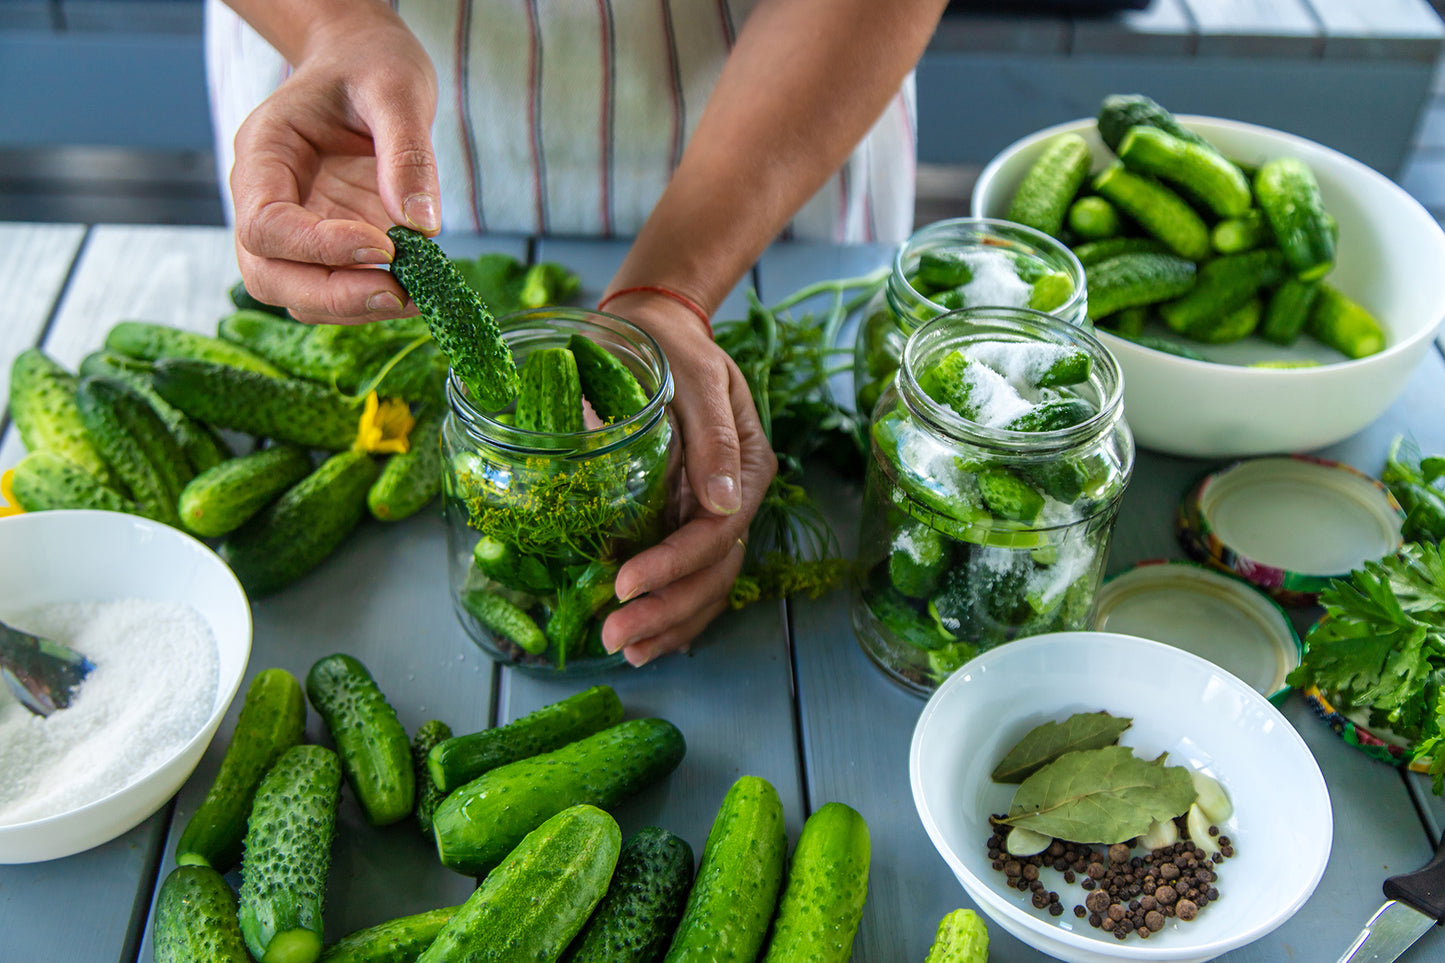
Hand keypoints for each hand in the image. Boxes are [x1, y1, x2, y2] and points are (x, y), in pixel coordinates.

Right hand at [228, 11, 439, 323]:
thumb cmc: (369, 66)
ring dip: (354, 308)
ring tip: (417, 295)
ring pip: (298, 295)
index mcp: (264, 154)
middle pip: (269, 275)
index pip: (266, 225)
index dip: (320, 248)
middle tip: (401, 294)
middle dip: (333, 295)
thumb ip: (407, 153)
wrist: (363, 64)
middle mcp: (265, 199)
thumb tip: (422, 226)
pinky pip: (334, 291)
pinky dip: (370, 301)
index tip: (385, 246)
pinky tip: (415, 288)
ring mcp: (293, 230)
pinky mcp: (326, 248)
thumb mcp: (395, 89)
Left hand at [599, 293, 776, 665]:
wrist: (651, 331)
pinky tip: (646, 639)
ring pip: (706, 584)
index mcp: (748, 466)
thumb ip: (713, 438)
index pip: (718, 532)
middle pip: (715, 571)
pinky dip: (670, 612)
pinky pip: (688, 576)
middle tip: (616, 636)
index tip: (624, 582)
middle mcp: (734, 498)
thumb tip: (724, 501)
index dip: (675, 564)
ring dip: (670, 622)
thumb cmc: (668, 347)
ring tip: (627, 649)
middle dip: (668, 609)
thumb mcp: (694, 377)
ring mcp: (710, 513)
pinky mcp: (682, 519)